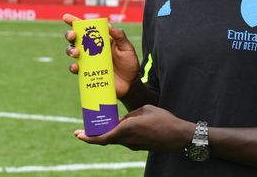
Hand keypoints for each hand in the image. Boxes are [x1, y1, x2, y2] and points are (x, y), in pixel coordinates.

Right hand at [63, 13, 140, 98]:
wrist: (131, 83)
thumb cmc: (129, 63)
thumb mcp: (127, 48)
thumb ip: (120, 36)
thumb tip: (109, 25)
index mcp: (100, 40)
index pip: (87, 29)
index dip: (75, 22)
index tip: (66, 17)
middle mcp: (92, 49)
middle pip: (76, 40)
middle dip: (70, 35)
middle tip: (72, 36)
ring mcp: (89, 61)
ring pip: (73, 52)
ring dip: (70, 50)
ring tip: (76, 53)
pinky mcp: (87, 73)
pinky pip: (76, 69)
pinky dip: (73, 67)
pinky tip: (76, 67)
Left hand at [74, 105, 193, 151]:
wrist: (178, 136)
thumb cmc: (163, 119)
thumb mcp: (144, 110)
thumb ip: (130, 115)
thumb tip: (121, 120)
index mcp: (127, 128)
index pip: (103, 137)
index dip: (89, 137)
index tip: (78, 134)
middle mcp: (127, 140)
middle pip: (105, 140)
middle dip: (92, 137)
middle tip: (81, 132)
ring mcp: (133, 145)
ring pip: (115, 140)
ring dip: (107, 134)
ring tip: (103, 123)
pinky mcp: (138, 147)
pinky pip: (124, 140)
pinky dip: (118, 134)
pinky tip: (120, 126)